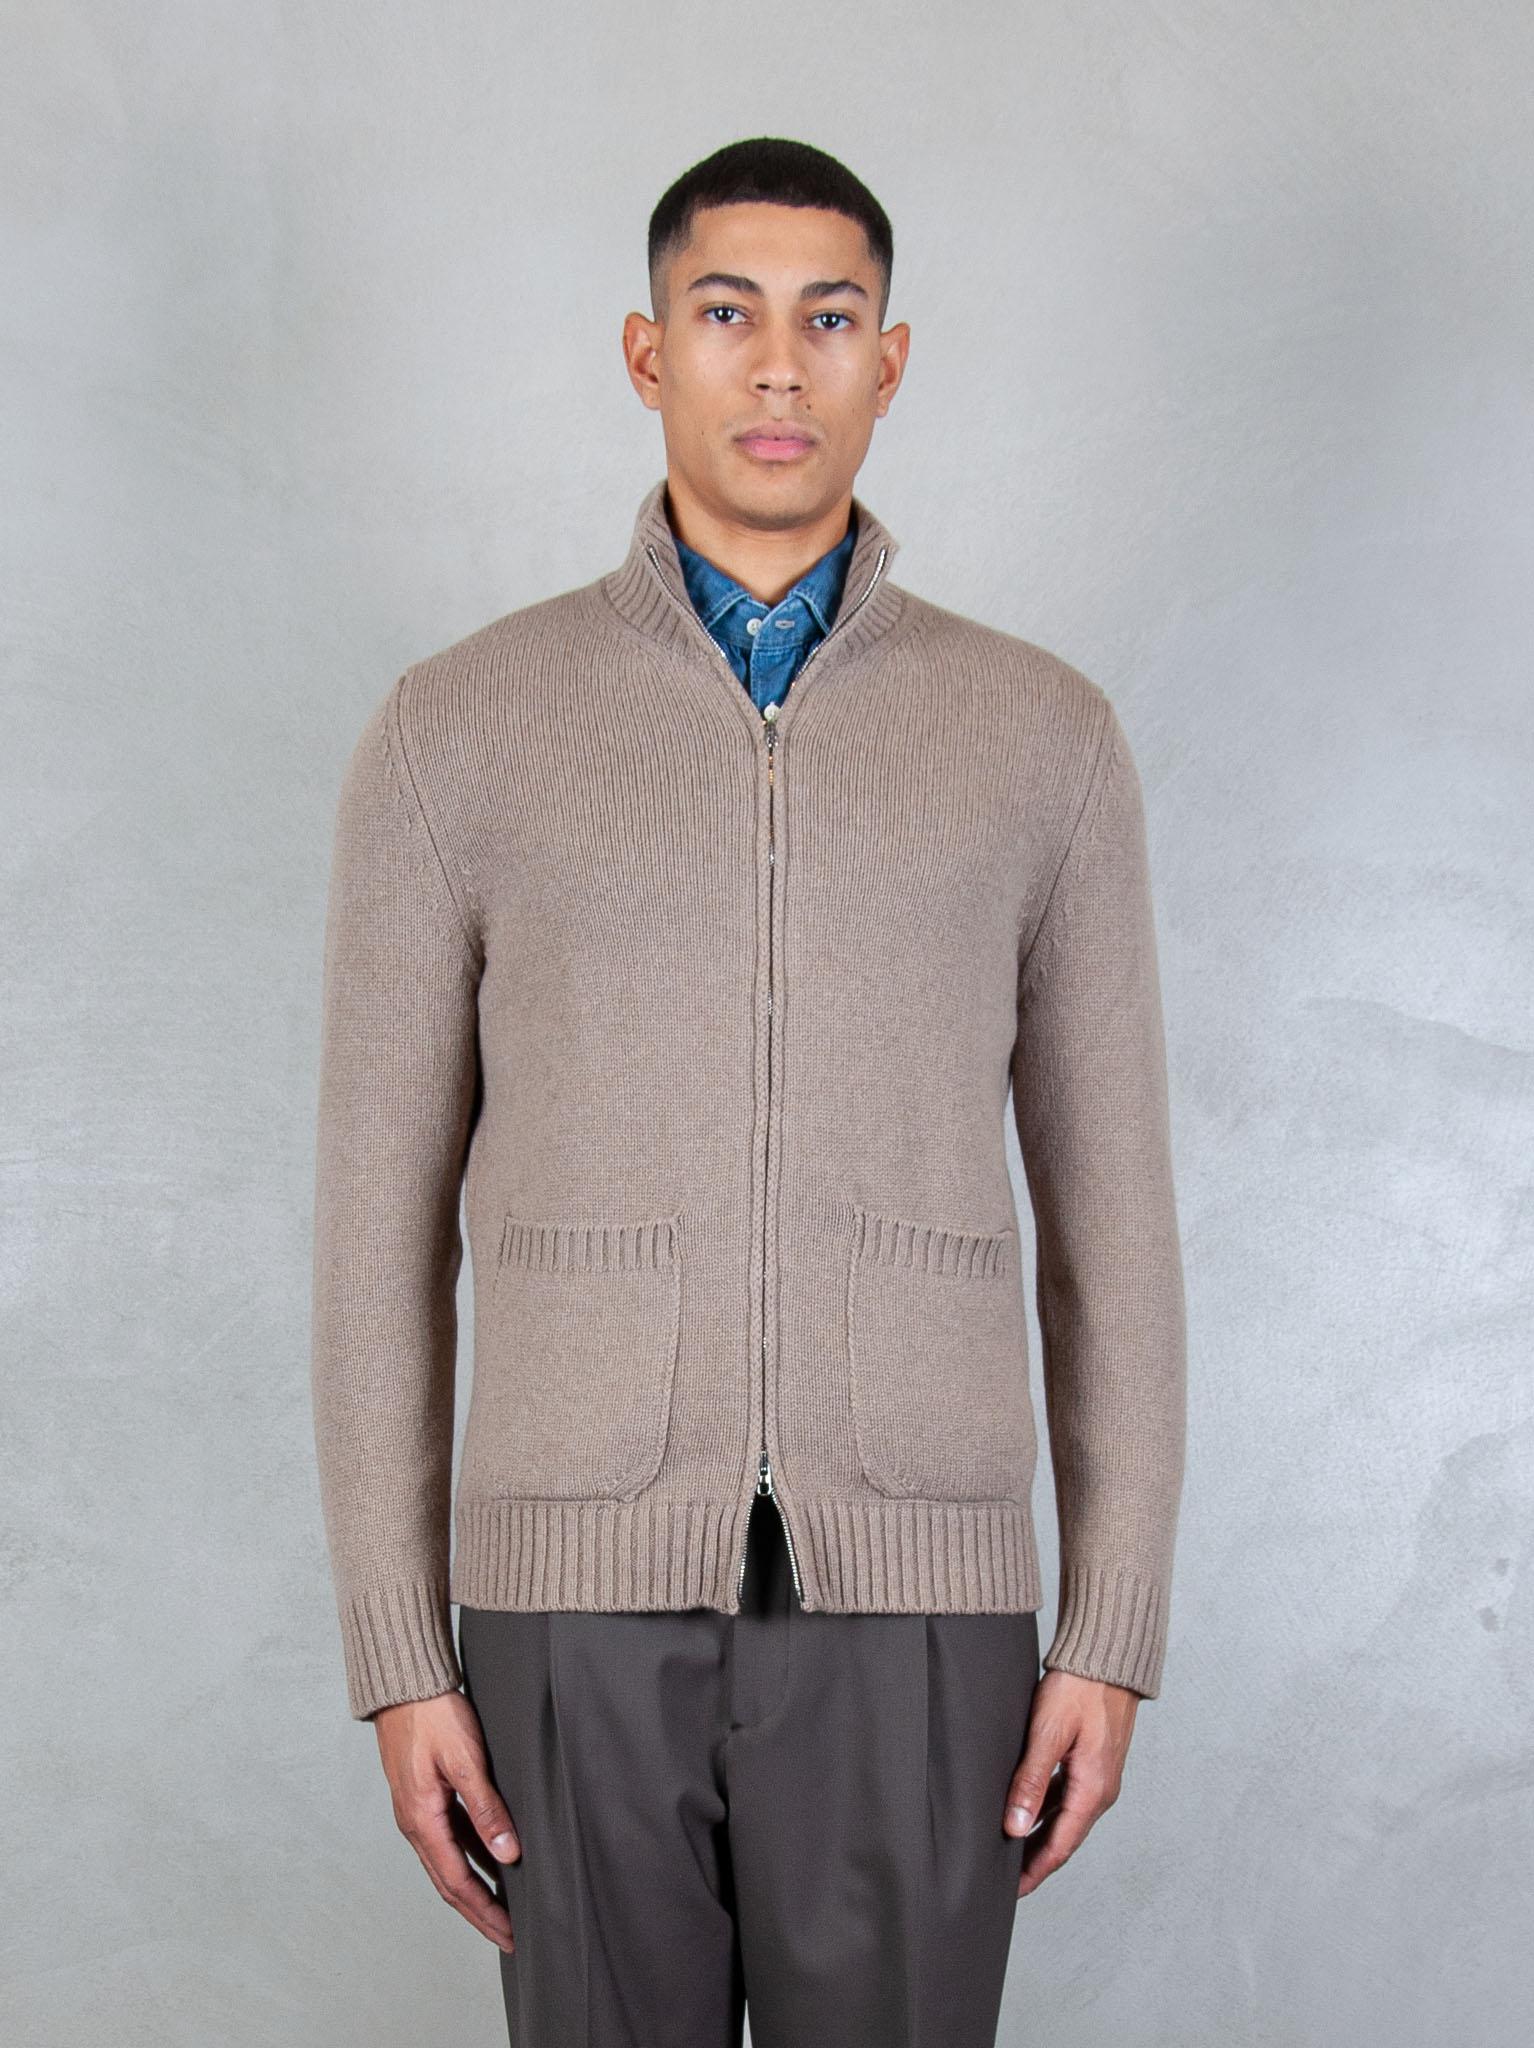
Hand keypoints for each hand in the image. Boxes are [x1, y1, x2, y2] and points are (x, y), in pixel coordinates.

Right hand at [373, 1689, 521, 1951]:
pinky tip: (492, 1860)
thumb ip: (487, 1809)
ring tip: (506, 1907)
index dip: (485, 1912)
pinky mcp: (425, 1795)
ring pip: (450, 1862)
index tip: (509, 1935)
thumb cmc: (433, 1714)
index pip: (457, 1883)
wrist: (404, 1683)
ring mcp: (418, 1810)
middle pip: (451, 1882)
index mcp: (422, 1821)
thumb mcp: (466, 1760)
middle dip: (480, 1912)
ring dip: (476, 1888)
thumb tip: (508, 1854)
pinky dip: (471, 1857)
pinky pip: (451, 1838)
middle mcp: (416, 1823)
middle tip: (510, 1937)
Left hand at [1001, 1669, 1138, 1895]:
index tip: (1012, 1892)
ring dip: (1040, 1836)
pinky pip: (1068, 1797)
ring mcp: (1099, 1777)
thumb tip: (1015, 1826)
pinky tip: (1027, 1810)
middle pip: (1064, 1837)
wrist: (1108, 1659)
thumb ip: (1031, 1781)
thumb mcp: (1048, 1734)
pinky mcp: (1093, 1762)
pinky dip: (1047, 1810)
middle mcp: (1101, 1790)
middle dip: (1035, 1860)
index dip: (1035, 1871)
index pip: (1060, 1846)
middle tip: (1005, 1879)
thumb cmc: (1079, 1689)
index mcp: (1093, 1790)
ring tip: (1010, 1848)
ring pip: (1065, 1818)